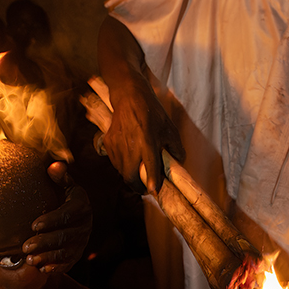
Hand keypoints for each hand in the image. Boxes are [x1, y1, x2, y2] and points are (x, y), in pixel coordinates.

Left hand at [22, 161, 91, 273]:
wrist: (75, 218)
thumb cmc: (63, 198)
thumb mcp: (65, 186)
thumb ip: (60, 177)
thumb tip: (53, 166)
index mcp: (81, 207)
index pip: (67, 214)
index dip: (51, 220)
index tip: (33, 225)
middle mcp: (84, 226)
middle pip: (65, 236)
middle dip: (45, 243)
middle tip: (25, 247)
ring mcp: (81, 242)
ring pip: (66, 252)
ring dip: (48, 257)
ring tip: (30, 260)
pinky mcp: (77, 255)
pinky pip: (68, 263)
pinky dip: (56, 268)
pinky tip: (42, 269)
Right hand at [101, 78, 183, 193]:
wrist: (128, 96)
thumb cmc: (152, 112)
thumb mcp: (169, 127)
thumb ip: (176, 147)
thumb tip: (180, 162)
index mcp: (147, 141)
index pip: (150, 166)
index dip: (152, 181)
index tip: (153, 192)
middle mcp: (130, 145)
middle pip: (130, 176)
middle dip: (138, 187)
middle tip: (145, 189)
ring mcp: (117, 144)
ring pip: (121, 171)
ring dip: (130, 177)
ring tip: (138, 174)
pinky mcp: (108, 142)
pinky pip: (115, 162)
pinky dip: (122, 166)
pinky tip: (130, 161)